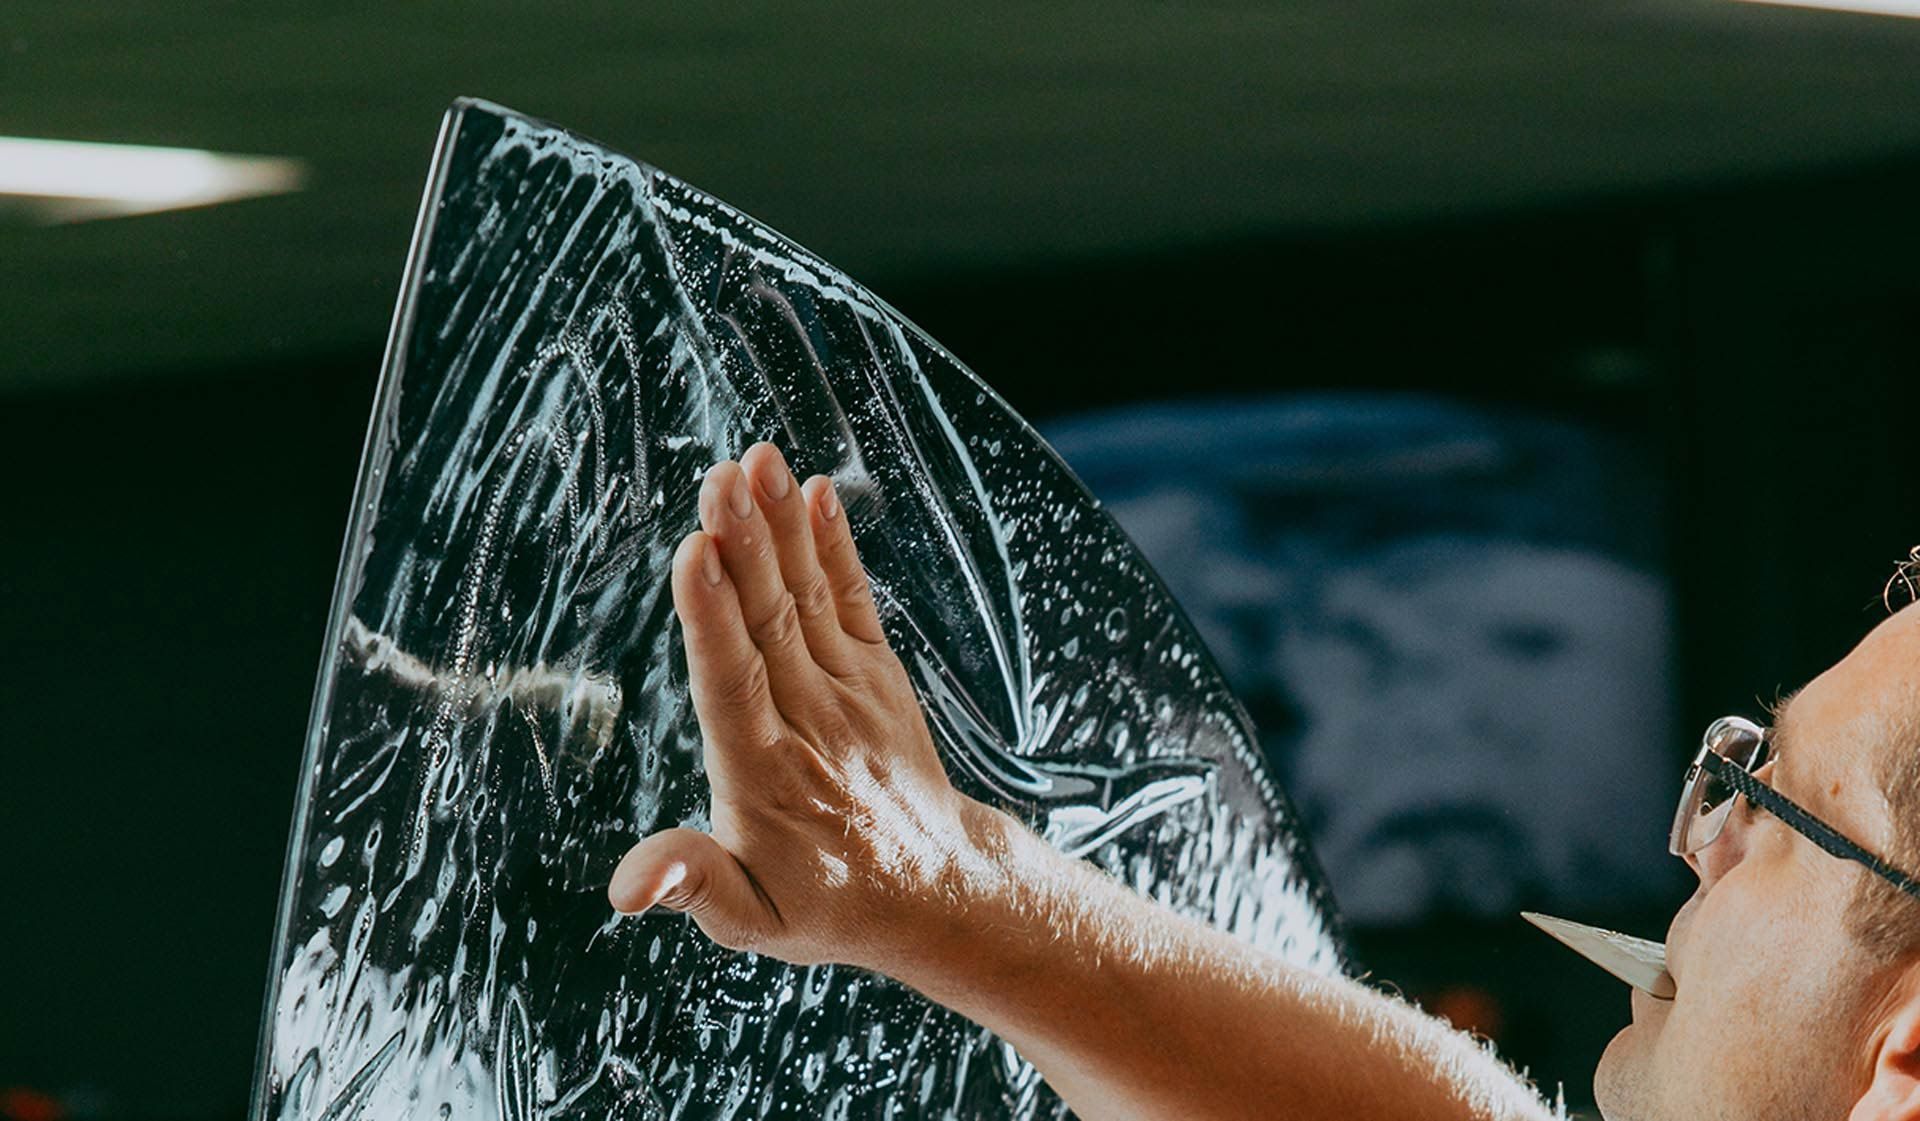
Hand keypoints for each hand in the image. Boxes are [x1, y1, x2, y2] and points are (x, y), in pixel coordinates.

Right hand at [608, 442, 1007, 973]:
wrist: (935, 889)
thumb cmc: (824, 902)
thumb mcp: (750, 919)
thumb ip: (693, 884)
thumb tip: (628, 887)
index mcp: (764, 778)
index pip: (734, 685)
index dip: (712, 617)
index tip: (696, 553)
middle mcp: (810, 722)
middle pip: (769, 623)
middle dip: (744, 545)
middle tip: (721, 477)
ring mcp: (849, 690)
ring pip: (806, 598)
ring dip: (782, 526)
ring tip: (758, 460)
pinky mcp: (876, 671)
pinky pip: (852, 599)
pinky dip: (835, 545)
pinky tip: (816, 491)